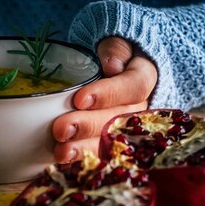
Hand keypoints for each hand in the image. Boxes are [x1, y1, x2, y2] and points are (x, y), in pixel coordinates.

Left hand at [52, 37, 156, 162]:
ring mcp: (126, 129)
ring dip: (83, 149)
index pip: (131, 87)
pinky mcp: (112, 142)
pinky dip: (81, 159)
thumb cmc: (113, 55)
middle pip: (117, 120)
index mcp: (144, 78)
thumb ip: (115, 49)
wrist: (116, 70)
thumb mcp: (117, 43)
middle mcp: (140, 108)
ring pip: (109, 141)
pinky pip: (99, 153)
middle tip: (61, 129)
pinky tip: (63, 162)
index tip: (80, 99)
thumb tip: (112, 66)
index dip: (107, 95)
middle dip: (87, 126)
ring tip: (61, 152)